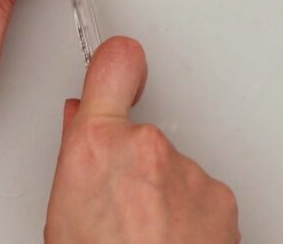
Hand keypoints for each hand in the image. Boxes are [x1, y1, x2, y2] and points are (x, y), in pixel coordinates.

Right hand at [45, 37, 240, 242]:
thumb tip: (82, 125)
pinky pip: (199, 192)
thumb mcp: (62, 213)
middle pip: (141, 133)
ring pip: (172, 167)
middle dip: (132, 161)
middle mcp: (147, 148)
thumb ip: (75, 155)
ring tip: (143, 234)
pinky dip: (189, 213)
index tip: (119, 57)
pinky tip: (169, 240)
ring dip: (162, 193)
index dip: (117, 60)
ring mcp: (189, 172)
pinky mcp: (220, 197)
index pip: (114, 64)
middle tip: (116, 205)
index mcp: (97, 145)